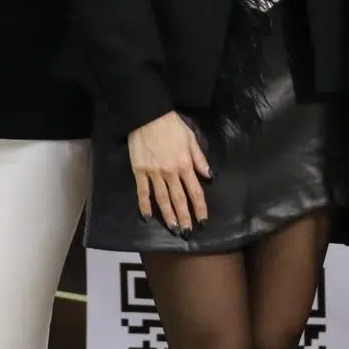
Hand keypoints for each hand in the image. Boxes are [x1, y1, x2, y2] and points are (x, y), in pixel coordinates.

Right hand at [131, 112, 210, 233]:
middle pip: (179, 199)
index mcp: (185, 164)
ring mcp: (153, 173)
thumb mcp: (191, 139)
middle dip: (184, 217)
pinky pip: (143, 191)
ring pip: (162, 199)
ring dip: (168, 215)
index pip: (195, 191)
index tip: (203, 220)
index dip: (200, 207)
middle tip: (188, 232)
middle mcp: (170, 172)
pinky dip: (144, 205)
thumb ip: (199, 159)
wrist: (148, 116)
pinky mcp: (139, 171)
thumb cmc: (172, 126)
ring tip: (173, 229)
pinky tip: (147, 216)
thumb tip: (209, 176)